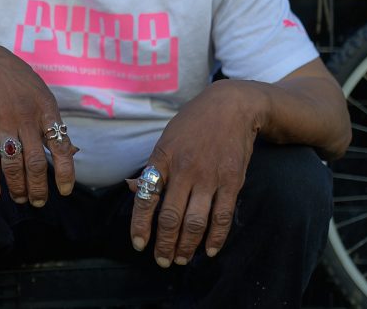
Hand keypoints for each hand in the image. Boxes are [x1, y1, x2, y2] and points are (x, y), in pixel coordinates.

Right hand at [0, 44, 75, 205]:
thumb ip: (55, 126)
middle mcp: (26, 117)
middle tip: (39, 202)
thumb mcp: (44, 98)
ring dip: (17, 187)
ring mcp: (3, 122)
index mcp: (46, 111)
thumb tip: (71, 153)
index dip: (64, 172)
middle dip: (38, 187)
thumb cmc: (21, 85)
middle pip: (35, 161)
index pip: (60, 147)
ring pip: (12, 163)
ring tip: (21, 199)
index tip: (64, 191)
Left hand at [129, 79, 265, 265]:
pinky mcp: (232, 181)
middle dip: (165, 244)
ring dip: (187, 246)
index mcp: (163, 157)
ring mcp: (209, 176)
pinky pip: (222, 216)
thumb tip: (133, 189)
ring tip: (182, 259)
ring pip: (195, 222)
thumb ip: (153, 166)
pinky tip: (210, 250)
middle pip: (171, 217)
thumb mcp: (166, 138)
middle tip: (162, 260)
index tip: (139, 244)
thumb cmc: (193, 123)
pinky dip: (216, 238)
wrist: (231, 106)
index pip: (146, 198)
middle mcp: (184, 169)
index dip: (140, 225)